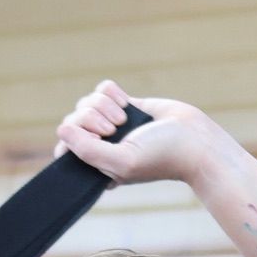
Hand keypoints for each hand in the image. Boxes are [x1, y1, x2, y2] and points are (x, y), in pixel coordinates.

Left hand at [52, 79, 215, 187]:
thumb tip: (62, 130)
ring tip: (123, 119)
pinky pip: (103, 89)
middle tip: (114, 129)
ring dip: (103, 105)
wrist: (193, 139)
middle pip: (73, 120)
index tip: (97, 141)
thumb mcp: (122, 161)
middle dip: (91, 118)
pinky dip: (113, 93)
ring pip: (87, 102)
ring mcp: (111, 124)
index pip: (64, 149)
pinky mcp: (123, 105)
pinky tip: (128, 105)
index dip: (72, 139)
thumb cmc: (161, 156)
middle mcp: (101, 146)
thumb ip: (87, 151)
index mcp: (96, 167)